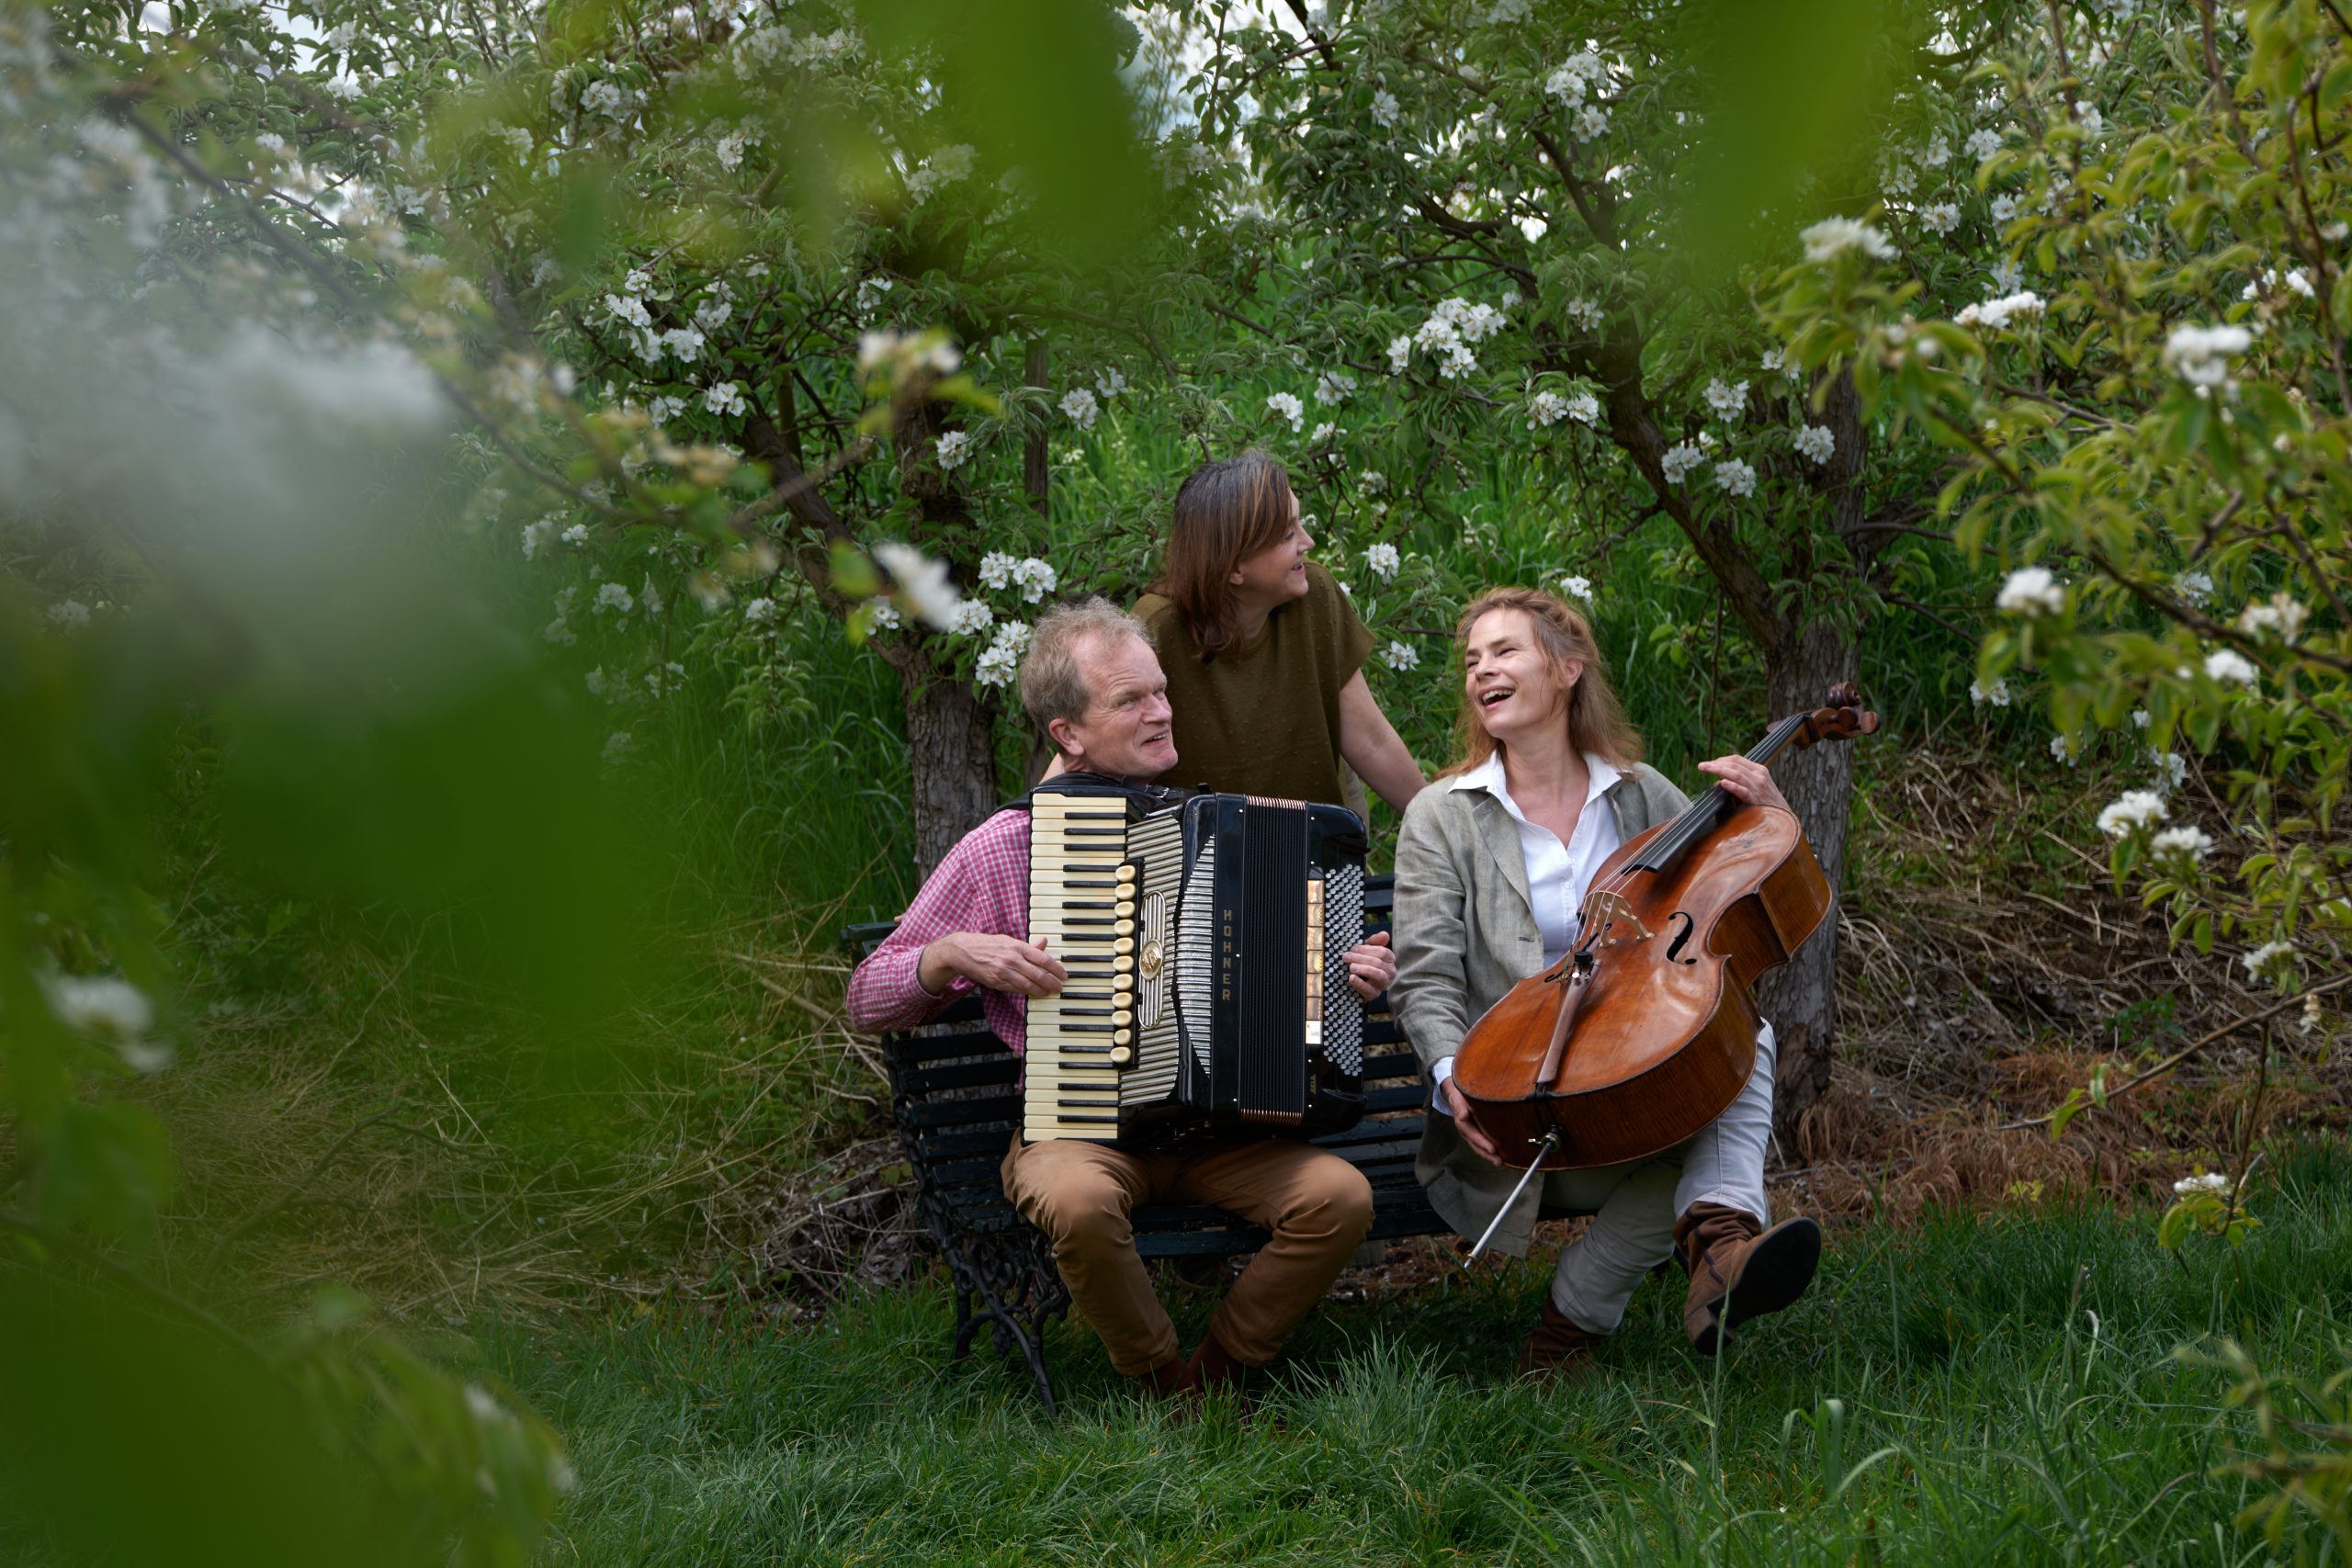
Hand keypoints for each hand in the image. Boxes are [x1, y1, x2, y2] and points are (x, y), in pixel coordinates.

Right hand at [925, 933, 1066, 997]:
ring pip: (1028, 985)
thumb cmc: (988, 944)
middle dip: (1052, 983)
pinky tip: (1034, 993)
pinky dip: (1026, 992)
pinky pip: (1015, 989)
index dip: (1056, 968)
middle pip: (1038, 974)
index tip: (1064, 975)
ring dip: (1041, 990)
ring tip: (1049, 992)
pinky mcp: (996, 982)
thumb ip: (1027, 945)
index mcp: (1017, 946)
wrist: (963, 951)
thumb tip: (1044, 942)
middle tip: (1060, 987)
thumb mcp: (1008, 940)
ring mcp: (1003, 971)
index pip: (1043, 959)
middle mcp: (1012, 959)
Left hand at [1342, 930, 1394, 998]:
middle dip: (1362, 959)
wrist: (1356, 980)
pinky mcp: (1374, 995)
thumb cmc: (1363, 961)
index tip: (1353, 948)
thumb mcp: (1366, 950)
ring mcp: (1383, 984)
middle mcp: (1390, 972)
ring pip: (1379, 976)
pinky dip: (1360, 984)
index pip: (1383, 952)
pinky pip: (1370, 990)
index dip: (1367, 950)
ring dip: (1364, 970)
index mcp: (1389, 959)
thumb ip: (1374, 941)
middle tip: (1346, 956)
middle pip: (1379, 963)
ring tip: (1351, 967)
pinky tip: (1351, 978)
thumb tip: (1384, 934)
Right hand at [1440, 1077, 1502, 1162]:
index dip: (1481, 1143)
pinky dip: (1489, 1150)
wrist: (1455, 1091)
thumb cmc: (1458, 1094)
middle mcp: (1466, 1129)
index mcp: (1461, 1122)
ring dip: (1488, 1155)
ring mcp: (1471, 1132)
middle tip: (1498, 1160)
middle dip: (1486, 1154)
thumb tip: (1463, 1116)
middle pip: (1475, 1145)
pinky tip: (1499, 1154)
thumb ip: (1459, 1106)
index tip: (1492, 1149)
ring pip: (1478, 1146)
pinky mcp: (1477, 1131)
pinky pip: (1482, 1142)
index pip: (1472, 1135)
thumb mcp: (1457, 1096)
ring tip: (1499, 1161)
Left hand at [1696, 754, 1790, 813]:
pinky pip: (1742, 791)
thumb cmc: (1768, 803)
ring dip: (1719, 771)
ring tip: (1706, 769)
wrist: (1784, 818)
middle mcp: (1759, 776)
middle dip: (1716, 764)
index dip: (1721, 760)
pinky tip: (1722, 783)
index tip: (1710, 764)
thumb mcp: (1758, 787)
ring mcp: (1758, 788)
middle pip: (1734, 765)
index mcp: (1759, 770)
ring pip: (1736, 774)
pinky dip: (1732, 786)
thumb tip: (1720, 781)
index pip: (1737, 760)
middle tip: (1701, 766)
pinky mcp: (1756, 800)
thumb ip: (1742, 781)